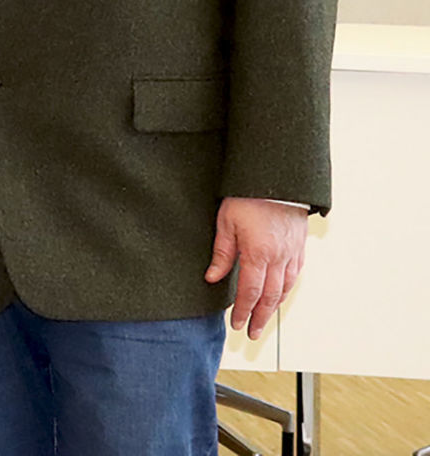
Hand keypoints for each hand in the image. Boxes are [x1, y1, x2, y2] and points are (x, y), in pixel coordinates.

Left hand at [205, 196, 310, 338]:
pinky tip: (280, 294)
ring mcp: (292, 253)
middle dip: (260, 318)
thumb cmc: (248, 198)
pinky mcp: (299, 246)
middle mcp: (279, 258)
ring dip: (274, 307)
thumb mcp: (226, 223)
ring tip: (265, 319)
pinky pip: (294, 274)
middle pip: (270, 297)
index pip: (249, 292)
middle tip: (253, 334)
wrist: (277, 180)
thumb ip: (222, 253)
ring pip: (285, 288)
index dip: (243, 311)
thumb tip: (212, 278)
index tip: (237, 324)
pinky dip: (287, 289)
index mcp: (258, 254)